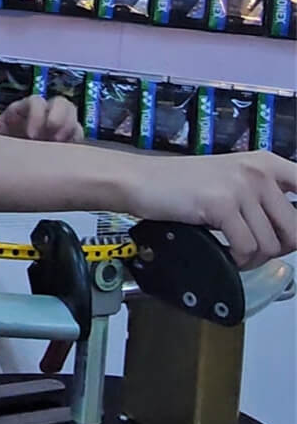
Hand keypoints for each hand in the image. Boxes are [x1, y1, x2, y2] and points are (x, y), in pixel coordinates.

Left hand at [0, 92, 83, 142]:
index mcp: (21, 112)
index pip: (35, 102)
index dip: (37, 113)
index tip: (30, 134)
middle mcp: (40, 116)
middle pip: (59, 102)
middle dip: (58, 116)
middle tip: (50, 136)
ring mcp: (53, 128)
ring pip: (72, 115)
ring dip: (69, 126)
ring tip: (58, 142)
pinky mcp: (64, 142)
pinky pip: (78, 133)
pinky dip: (75, 138)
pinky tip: (65, 150)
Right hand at [127, 150, 296, 269]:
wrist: (142, 180)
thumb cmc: (181, 184)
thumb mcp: (231, 180)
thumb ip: (262, 197)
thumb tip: (290, 231)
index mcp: (267, 163)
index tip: (289, 237)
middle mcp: (259, 172)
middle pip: (295, 229)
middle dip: (277, 249)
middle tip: (256, 251)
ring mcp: (241, 187)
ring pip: (270, 244)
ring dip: (253, 258)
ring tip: (236, 254)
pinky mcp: (221, 205)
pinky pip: (246, 248)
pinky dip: (238, 260)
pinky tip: (225, 254)